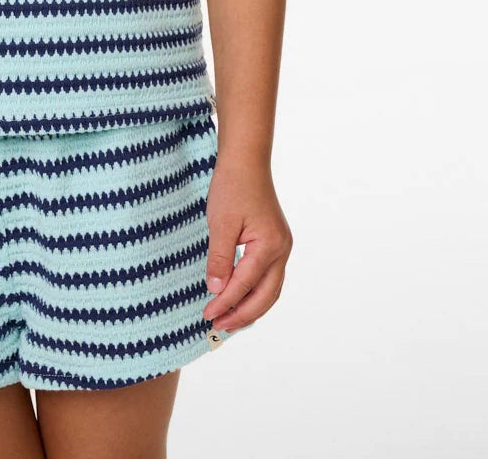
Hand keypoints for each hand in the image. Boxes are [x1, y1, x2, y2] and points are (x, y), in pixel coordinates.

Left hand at [203, 154, 291, 332]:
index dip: (225, 303)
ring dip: (250, 307)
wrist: (246, 161)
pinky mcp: (275, 243)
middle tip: (218, 327)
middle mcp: (281, 250)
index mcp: (270, 246)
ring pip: (270, 290)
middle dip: (242, 314)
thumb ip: (220, 258)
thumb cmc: (233, 186)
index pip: (245, 284)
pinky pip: (268, 277)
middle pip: (265, 296)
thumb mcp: (221, 223)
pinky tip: (239, 298)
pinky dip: (255, 293)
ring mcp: (281, 247)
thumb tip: (216, 290)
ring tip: (228, 321)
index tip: (206, 315)